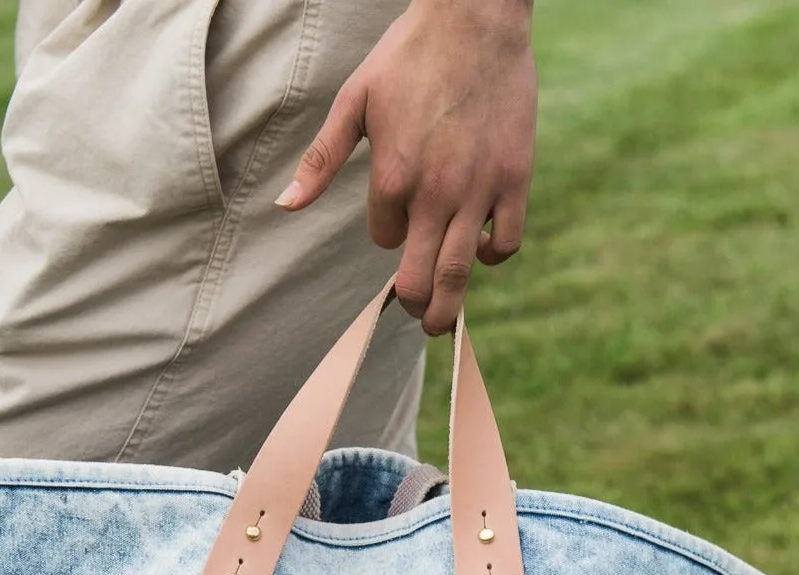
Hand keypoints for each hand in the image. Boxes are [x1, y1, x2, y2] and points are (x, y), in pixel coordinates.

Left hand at [277, 0, 536, 333]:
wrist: (476, 17)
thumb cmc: (409, 57)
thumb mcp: (354, 103)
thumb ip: (321, 160)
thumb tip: (285, 205)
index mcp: (392, 179)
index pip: (385, 241)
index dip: (389, 235)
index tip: (396, 219)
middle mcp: (435, 193)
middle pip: (420, 280)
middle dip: (415, 306)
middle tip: (417, 315)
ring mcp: (478, 190)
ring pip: (460, 273)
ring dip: (448, 305)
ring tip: (440, 320)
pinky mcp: (514, 178)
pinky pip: (506, 241)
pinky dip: (492, 257)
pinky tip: (482, 250)